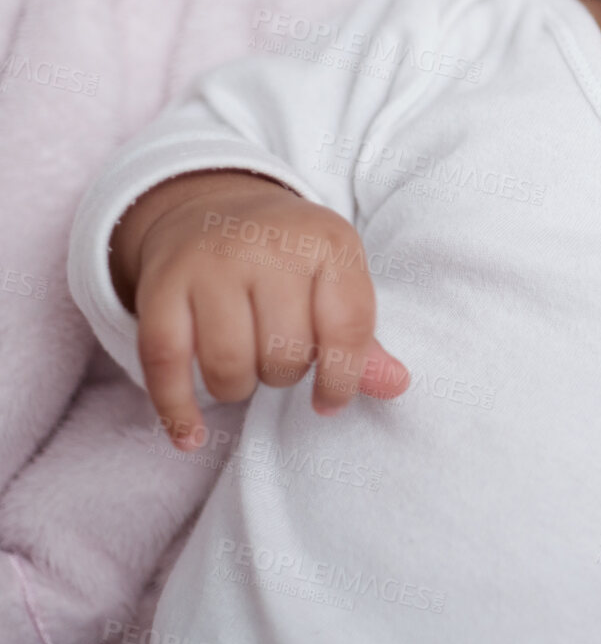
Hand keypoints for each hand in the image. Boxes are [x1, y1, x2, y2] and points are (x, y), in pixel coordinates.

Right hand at [120, 171, 410, 449]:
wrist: (213, 208)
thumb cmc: (290, 258)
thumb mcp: (336, 277)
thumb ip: (362, 337)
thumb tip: (396, 386)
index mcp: (328, 241)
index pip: (347, 327)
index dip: (343, 377)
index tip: (330, 398)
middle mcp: (269, 245)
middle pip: (285, 353)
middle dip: (285, 374)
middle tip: (279, 356)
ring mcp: (211, 264)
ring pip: (227, 366)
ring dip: (239, 388)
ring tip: (245, 368)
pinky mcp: (160, 286)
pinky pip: (165, 366)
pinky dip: (178, 412)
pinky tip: (193, 435)